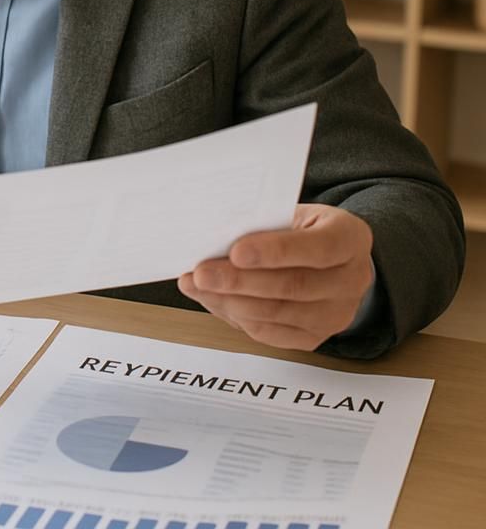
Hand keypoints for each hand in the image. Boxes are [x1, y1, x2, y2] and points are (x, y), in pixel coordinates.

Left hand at [177, 203, 372, 350]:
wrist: (331, 259)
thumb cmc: (302, 228)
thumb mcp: (294, 212)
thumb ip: (265, 222)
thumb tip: (216, 235)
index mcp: (350, 238)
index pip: (318, 248)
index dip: (276, 251)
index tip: (236, 251)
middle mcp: (351, 280)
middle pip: (293, 286)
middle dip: (240, 281)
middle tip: (202, 273)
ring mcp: (336, 314)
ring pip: (278, 313)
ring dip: (231, 301)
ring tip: (197, 286)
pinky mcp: (315, 337)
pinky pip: (271, 333)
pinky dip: (236, 317)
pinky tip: (213, 300)